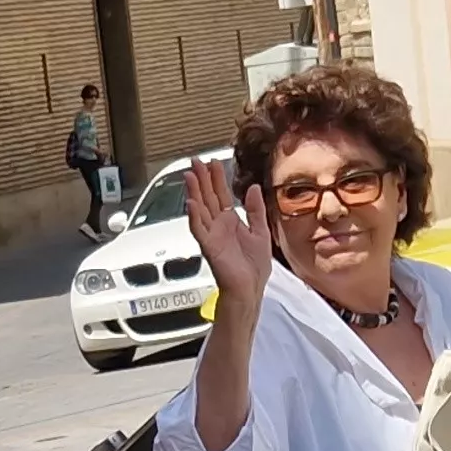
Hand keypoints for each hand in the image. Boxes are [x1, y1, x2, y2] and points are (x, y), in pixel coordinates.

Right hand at [183, 155, 272, 310]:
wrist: (250, 289)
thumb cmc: (254, 268)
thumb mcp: (261, 232)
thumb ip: (256, 209)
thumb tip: (252, 187)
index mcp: (231, 222)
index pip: (220, 195)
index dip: (216, 178)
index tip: (212, 162)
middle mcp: (219, 226)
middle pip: (207, 197)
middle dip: (201, 179)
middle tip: (194, 161)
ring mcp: (212, 235)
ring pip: (200, 209)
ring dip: (194, 192)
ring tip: (190, 176)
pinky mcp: (209, 247)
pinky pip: (199, 229)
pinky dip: (194, 217)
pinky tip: (191, 204)